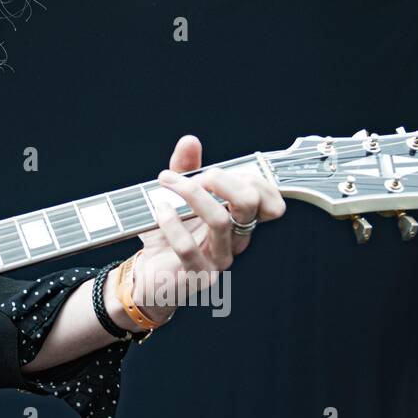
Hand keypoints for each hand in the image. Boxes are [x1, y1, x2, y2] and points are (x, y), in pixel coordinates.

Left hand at [129, 134, 284, 322]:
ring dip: (190, 193)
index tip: (216, 171)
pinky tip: (160, 211)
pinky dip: (171, 223)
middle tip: (192, 176)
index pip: (269, 200)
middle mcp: (234, 240)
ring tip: (166, 183)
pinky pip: (188, 248)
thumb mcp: (176, 198)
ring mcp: (218, 259)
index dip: (250, 178)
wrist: (149, 276)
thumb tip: (191, 141)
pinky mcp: (196, 275)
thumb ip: (185, 169)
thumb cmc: (168, 236)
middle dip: (221, 179)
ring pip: (220, 220)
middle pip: (249, 203)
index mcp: (238, 221)